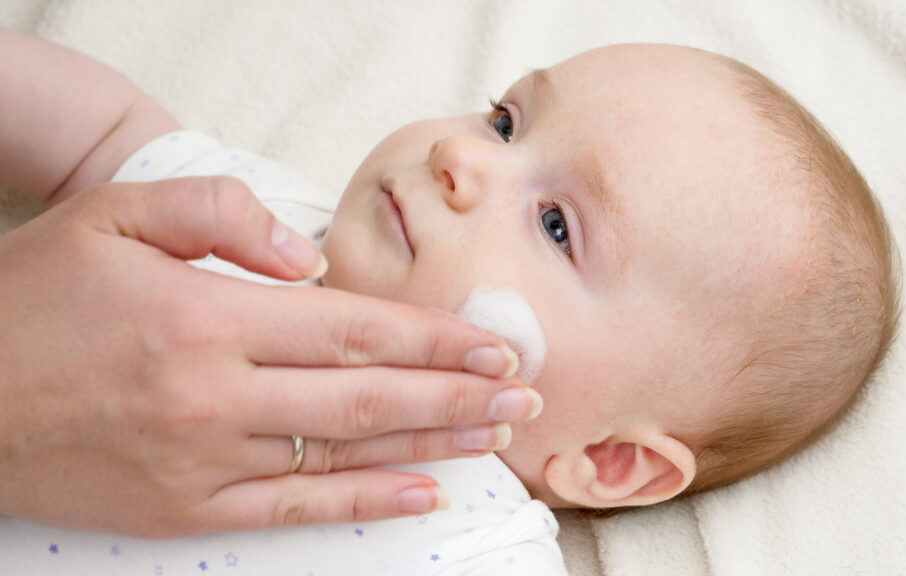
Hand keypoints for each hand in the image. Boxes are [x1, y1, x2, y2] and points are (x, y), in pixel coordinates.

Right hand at [0, 177, 540, 536]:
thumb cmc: (34, 300)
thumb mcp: (115, 216)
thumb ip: (219, 212)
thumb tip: (305, 256)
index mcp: (208, 317)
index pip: (354, 328)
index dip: (434, 338)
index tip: (493, 344)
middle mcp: (218, 395)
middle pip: (370, 394)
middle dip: (459, 395)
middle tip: (523, 397)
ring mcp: (205, 461)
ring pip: (346, 452)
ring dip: (432, 443)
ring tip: (496, 437)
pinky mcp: (186, 509)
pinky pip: (293, 507)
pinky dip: (363, 501)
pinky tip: (420, 493)